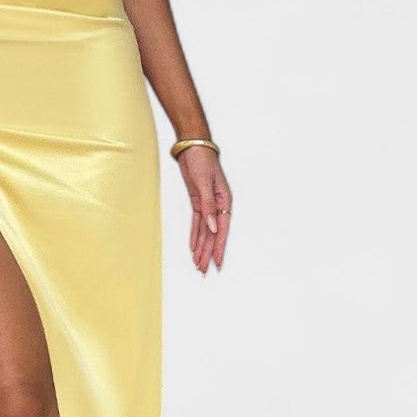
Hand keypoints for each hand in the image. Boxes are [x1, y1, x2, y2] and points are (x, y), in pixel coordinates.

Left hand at [175, 146, 230, 273]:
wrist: (192, 147)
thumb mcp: (204, 183)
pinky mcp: (198, 201)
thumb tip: (213, 227)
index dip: (218, 247)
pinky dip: (195, 235)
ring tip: (198, 263)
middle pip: (212, 234)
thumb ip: (208, 206)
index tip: (217, 262)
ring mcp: (207, 204)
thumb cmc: (202, 160)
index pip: (221, 229)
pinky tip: (194, 247)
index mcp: (224, 201)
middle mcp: (217, 205)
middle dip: (208, 252)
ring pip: (205, 231)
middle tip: (203, 269)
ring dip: (201, 247)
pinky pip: (197, 223)